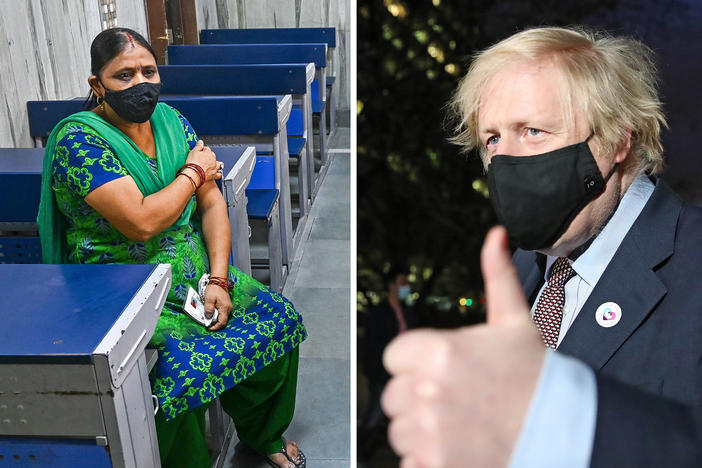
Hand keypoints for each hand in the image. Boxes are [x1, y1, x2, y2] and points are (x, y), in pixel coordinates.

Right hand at [185, 140, 221, 182]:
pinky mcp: (214, 175)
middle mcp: (213, 160)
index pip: (207, 149)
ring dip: (216, 164)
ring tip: (213, 164)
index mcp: (208, 153)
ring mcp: (214, 167)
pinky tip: (217, 173)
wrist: (194, 174)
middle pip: (213, 155)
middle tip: (204, 158)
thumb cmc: (193, 163)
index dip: (203, 150)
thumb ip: (198, 146)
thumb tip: (201, 142)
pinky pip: (219, 174)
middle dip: (209, 156)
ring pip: (219, 164)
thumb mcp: (193, 151)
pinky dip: (218, 173)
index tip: (200, 152)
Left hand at [204, 282, 232, 330]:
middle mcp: (228, 308)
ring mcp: (228, 306)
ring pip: (223, 317)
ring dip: (217, 320)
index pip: (222, 322)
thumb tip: (209, 318)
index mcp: (225, 308)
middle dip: (216, 324)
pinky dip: (218, 316)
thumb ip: (209, 309)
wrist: (219, 281)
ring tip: (209, 320)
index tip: (209, 328)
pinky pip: (223, 313)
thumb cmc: (214, 289)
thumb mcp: (208, 299)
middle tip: (208, 325)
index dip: (216, 327)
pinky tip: (213, 314)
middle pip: (223, 321)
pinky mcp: (227, 304)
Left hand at [381, 226, 545, 467]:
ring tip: (458, 425)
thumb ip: (496, 276)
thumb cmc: (535, 374)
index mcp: (438, 350)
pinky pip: (408, 461)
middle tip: (454, 401)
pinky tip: (457, 448)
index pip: (394, 356)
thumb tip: (497, 234)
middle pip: (393, 395)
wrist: (562, 428)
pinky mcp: (434, 464)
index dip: (414, 364)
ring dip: (420, 430)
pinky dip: (426, 458)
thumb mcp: (514, 322)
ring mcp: (429, 430)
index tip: (441, 372)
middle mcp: (427, 389)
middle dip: (416, 398)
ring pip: (399, 430)